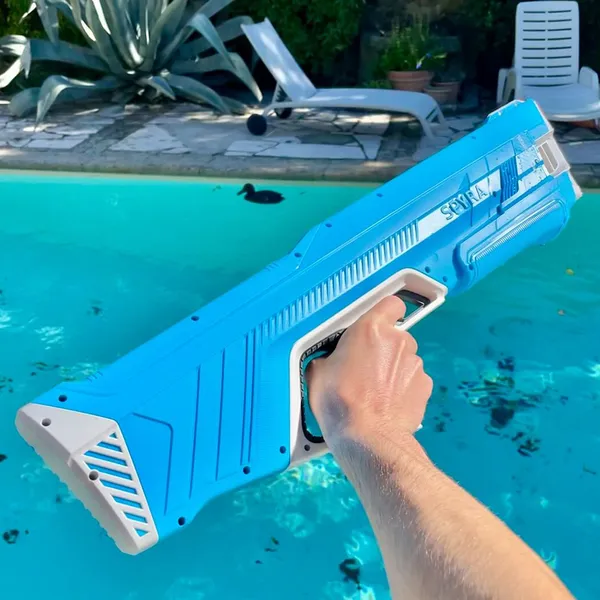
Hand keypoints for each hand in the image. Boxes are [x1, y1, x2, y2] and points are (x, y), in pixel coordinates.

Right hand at [306, 295, 432, 442]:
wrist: (367, 437)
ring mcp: (415, 364)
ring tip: (376, 391)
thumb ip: (331, 355)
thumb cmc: (339, 402)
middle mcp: (398, 340)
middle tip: (364, 368)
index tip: (374, 324)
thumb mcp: (317, 372)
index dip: (384, 313)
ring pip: (405, 359)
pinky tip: (389, 403)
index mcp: (371, 329)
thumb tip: (332, 360)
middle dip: (383, 347)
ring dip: (393, 369)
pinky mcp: (425, 387)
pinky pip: (414, 381)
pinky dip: (404, 388)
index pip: (390, 303)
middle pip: (395, 335)